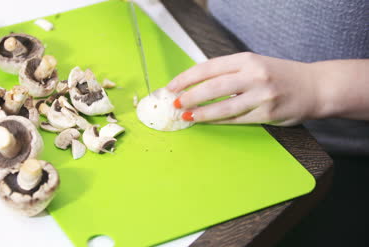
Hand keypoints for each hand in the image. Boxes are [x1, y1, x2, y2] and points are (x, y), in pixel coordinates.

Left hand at [167, 52, 321, 125]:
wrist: (316, 86)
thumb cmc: (279, 75)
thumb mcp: (255, 64)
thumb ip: (229, 72)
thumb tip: (195, 84)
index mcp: (247, 59)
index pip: (209, 67)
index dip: (187, 78)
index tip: (172, 86)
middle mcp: (254, 75)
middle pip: (213, 87)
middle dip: (190, 96)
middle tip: (175, 103)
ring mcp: (262, 95)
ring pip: (223, 107)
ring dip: (202, 112)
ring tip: (187, 115)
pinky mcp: (268, 114)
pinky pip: (237, 119)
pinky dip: (219, 121)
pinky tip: (207, 121)